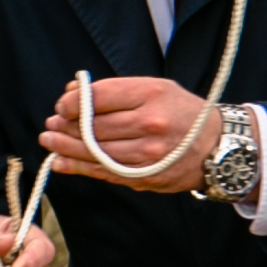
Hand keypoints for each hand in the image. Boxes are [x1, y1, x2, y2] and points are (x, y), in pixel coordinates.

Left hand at [38, 76, 227, 197]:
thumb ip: (115, 91)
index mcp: (152, 94)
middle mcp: (150, 124)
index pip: (99, 97)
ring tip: (49, 140)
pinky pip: (104, 173)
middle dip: (66, 126)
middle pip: (94, 127)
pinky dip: (78, 168)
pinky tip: (61, 162)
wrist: (217, 146)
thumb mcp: (156, 88)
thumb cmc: (182, 112)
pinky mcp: (144, 177)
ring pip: (95, 152)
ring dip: (65, 148)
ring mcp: (147, 154)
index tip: (62, 105)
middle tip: (51, 124)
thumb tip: (72, 93)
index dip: (72, 102)